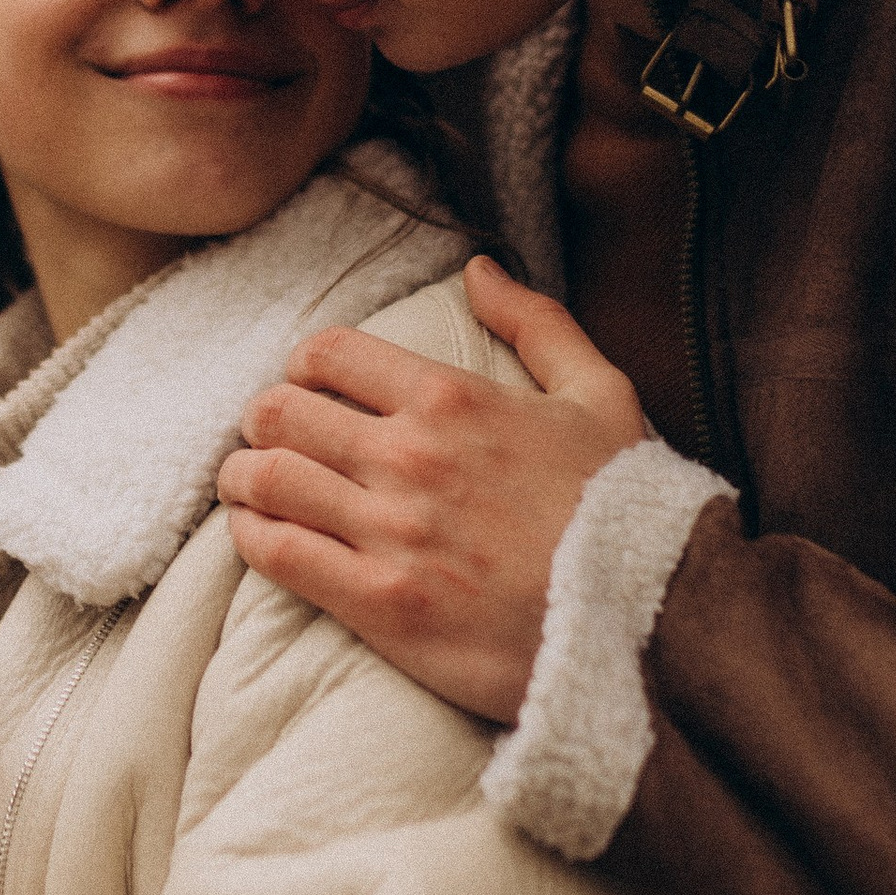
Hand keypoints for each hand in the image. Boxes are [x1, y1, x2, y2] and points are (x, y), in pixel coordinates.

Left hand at [215, 261, 644, 721]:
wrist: (650, 623)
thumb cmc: (626, 509)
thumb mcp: (600, 395)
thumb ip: (536, 323)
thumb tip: (478, 270)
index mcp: (452, 398)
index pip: (328, 354)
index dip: (304, 367)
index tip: (309, 388)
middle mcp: (409, 457)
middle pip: (277, 414)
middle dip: (263, 421)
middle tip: (270, 439)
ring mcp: (389, 532)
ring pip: (265, 480)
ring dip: (245, 478)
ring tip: (251, 485)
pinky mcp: (379, 603)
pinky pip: (278, 554)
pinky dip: (253, 536)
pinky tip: (259, 534)